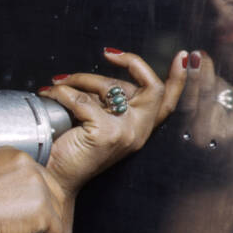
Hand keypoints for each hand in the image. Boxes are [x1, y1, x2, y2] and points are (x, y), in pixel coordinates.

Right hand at [0, 146, 69, 232]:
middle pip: (52, 190)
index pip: (37, 174)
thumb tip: (0, 193)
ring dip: (51, 226)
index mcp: (11, 155)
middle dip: (48, 209)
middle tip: (36, 226)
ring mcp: (37, 188)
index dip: (36, 194)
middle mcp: (28, 166)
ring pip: (57, 211)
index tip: (30, 208)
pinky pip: (57, 231)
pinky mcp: (41, 212)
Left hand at [37, 47, 187, 195]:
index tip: (182, 56)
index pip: (168, 102)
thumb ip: (108, 101)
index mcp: (140, 128)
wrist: (54, 178)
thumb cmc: (72, 150)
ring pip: (111, 86)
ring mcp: (124, 133)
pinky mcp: (105, 134)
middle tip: (107, 54)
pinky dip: (62, 92)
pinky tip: (51, 94)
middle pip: (150, 86)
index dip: (180, 78)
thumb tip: (99, 75)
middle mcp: (138, 131)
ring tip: (60, 82)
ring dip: (82, 77)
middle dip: (129, 63)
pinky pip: (81, 99)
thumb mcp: (99, 120)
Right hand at [168, 50, 232, 187]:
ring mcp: (232, 133)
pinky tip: (219, 104)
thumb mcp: (174, 136)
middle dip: (205, 69)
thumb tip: (186, 69)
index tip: (188, 55)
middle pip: (210, 89)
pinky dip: (227, 97)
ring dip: (215, 83)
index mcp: (188, 135)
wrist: (209, 189)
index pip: (190, 97)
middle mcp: (211, 134)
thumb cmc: (184, 160)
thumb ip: (179, 108)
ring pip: (225, 92)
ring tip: (204, 90)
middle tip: (199, 54)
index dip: (191, 74)